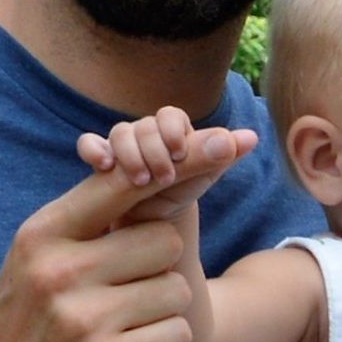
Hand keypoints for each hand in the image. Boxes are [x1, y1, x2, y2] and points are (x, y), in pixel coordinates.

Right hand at [0, 163, 208, 341]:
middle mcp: (60, 270)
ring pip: (177, 289)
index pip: (122, 182)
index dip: (178, 162)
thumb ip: (87, 222)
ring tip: (120, 327)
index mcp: (42, 235)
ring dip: (162, 310)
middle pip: (164, 239)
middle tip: (124, 293)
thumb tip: (153, 167)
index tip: (225, 140)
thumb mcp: (37, 262)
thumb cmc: (26, 327)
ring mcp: (84, 318)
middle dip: (158, 266)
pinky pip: (177, 333)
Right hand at [76, 106, 258, 215]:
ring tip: (141, 181)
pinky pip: (89, 144)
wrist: (153, 226)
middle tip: (165, 177)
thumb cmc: (182, 194)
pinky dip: (93, 149)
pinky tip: (103, 164)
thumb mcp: (203, 176)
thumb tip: (252, 136)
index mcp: (173, 131)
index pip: (170, 115)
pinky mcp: (100, 163)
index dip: (174, 131)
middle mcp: (146, 134)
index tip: (182, 154)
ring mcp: (121, 147)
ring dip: (129, 153)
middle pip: (144, 125)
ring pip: (119, 133)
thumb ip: (224, 154)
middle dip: (154, 150)